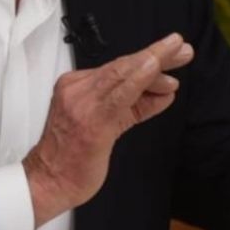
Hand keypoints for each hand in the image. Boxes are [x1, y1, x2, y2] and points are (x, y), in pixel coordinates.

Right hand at [23, 33, 192, 226]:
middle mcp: (77, 89)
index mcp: (77, 86)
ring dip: (153, 62)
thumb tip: (165, 93)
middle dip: (156, 55)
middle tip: (181, 47)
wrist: (48, 182)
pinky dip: (138, 79)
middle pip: (122, 65)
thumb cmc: (73, 157)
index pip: (119, 68)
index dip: (147, 58)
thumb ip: (136, 106)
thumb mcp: (109, 125)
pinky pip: (118, 95)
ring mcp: (82, 103)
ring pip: (122, 74)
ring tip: (177, 54)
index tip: (171, 50)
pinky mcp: (91, 121)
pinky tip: (153, 68)